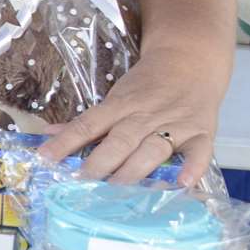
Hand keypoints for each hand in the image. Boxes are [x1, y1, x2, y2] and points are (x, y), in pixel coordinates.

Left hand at [36, 45, 221, 186]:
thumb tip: (50, 133)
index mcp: (121, 105)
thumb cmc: (147, 84)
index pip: (88, 124)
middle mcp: (146, 115)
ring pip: (154, 148)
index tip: (45, 158)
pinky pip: (200, 152)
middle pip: (120, 139)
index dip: (66, 141)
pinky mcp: (203, 133)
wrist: (190, 62)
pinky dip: (192, 167)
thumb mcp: (116, 96)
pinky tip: (182, 184)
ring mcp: (176, 124)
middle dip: (100, 161)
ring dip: (135, 168)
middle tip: (82, 180)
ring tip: (118, 188)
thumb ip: (89, 120)